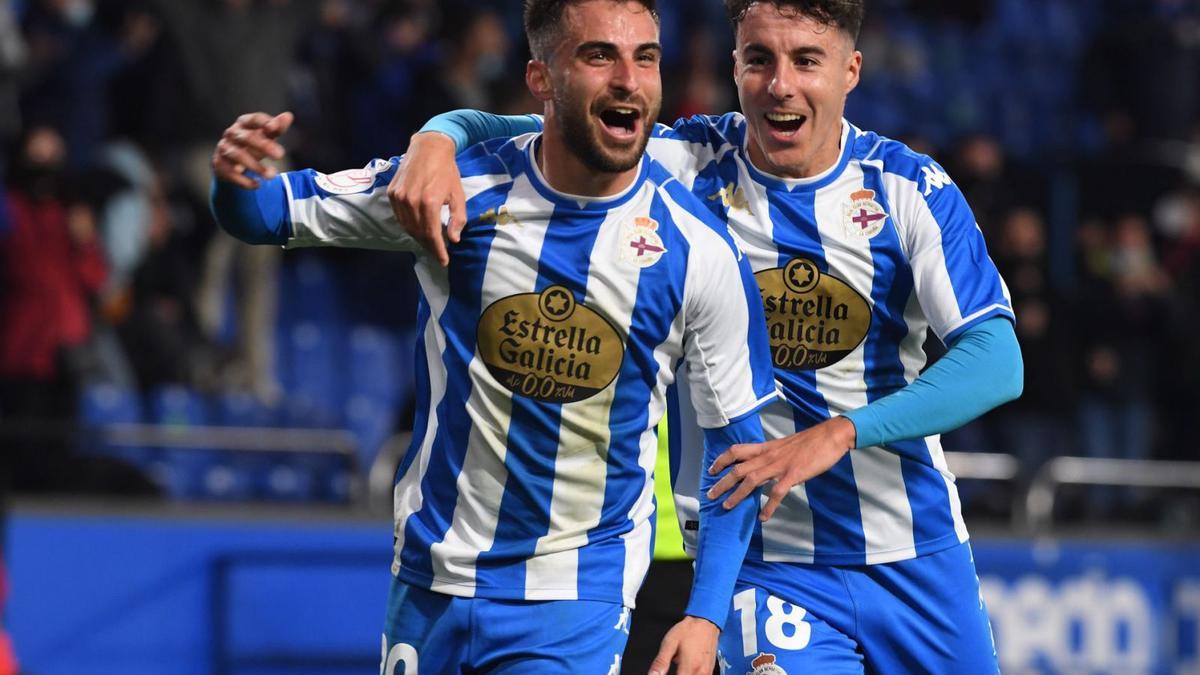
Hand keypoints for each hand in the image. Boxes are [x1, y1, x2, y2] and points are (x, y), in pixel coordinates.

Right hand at [212, 111, 292, 188]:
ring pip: (238, 156)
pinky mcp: (219, 165)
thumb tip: (288, 116)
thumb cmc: (252, 145)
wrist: (231, 162)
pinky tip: (257, 185)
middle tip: (280, 155)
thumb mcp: (265, 136)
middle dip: (264, 146)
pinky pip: (231, 173)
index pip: (253, 119)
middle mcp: (231, 134)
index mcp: (244, 123)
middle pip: (246, 137)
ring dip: (256, 166)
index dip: (263, 122)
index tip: (275, 128)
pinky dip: (245, 180)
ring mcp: (223, 149)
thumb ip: (276, 128)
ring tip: (273, 175)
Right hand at [387, 132, 465, 266]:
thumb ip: (457, 218)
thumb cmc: (447, 171)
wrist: (428, 147)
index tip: (444, 261)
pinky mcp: (392, 193)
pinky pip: (400, 217)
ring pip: (407, 227)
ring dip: (418, 237)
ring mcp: (399, 197)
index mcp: (429, 202)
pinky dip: (409, 225)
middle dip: (429, 246)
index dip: (438, 250)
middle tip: (438, 252)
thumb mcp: (458, 194)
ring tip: (429, 242)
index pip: (432, 235)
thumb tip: (453, 239)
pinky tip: (418, 227)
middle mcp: (411, 201)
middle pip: (418, 233)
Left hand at [648, 616, 718, 674]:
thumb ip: (661, 662)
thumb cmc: (687, 631)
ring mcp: (707, 672)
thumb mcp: (669, 643)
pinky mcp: (710, 670)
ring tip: (680, 668)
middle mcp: (700, 672)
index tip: (663, 673)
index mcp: (689, 667)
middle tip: (673, 668)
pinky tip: (686, 668)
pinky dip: (691, 674)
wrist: (705, 622)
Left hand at [707, 416, 856, 521]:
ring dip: (737, 495)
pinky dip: (769, 507)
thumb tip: (765, 464)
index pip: (737, 450)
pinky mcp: (793, 474)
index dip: (722, 459)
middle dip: (722, 482)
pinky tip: (763, 518)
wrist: (832, 435)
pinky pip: (777, 493)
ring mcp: (780, 465)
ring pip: (751, 480)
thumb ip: (773, 454)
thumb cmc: (811, 441)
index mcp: (767, 447)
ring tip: (727, 507)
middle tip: (710, 494)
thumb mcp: (786, 445)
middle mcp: (769, 456)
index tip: (712, 469)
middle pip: (738, 468)